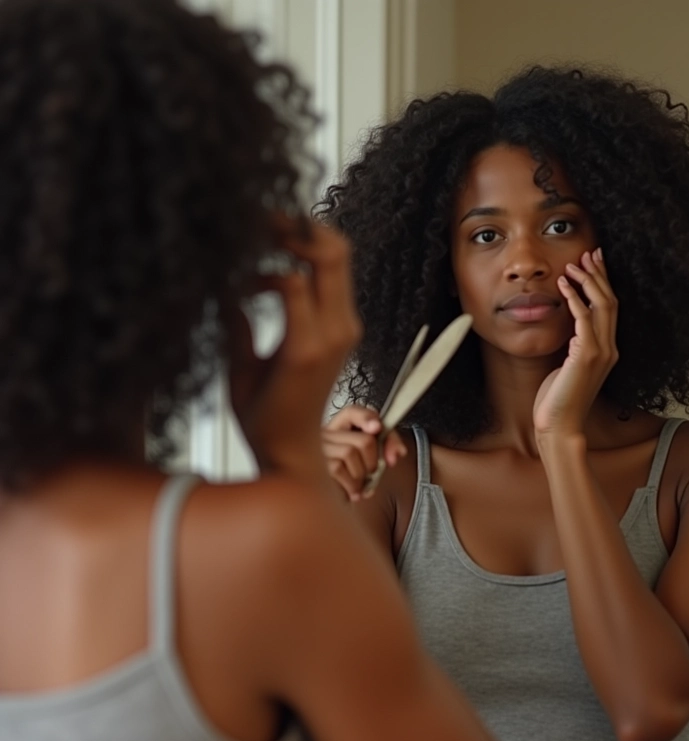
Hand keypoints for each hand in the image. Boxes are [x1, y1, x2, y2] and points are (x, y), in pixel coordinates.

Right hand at [228, 218, 360, 479]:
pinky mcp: (345, 329)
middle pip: (333, 254)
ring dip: (306, 240)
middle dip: (297, 228)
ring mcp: (345, 330)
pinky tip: (274, 270)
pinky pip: (335, 279)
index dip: (262, 260)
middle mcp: (335, 334)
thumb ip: (233, 325)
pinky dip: (308, 263)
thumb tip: (222, 282)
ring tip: (268, 237)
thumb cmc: (264, 420)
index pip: (293, 277)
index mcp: (305, 347)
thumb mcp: (240, 373)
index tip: (237, 262)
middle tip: (262, 222)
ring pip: (340, 259)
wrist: (296, 448)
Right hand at [322, 405, 407, 501]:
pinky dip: (351, 485)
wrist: (326, 505)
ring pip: (351, 452)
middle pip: (363, 439)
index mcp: (340, 429)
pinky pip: (339, 469)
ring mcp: (319, 449)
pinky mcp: (314, 466)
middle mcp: (327, 435)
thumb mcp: (369, 462)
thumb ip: (385, 449)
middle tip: (369, 474)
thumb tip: (398, 452)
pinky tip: (351, 492)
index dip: (367, 417)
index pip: (353, 412)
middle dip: (373, 461)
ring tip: (357, 485)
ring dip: (361, 476)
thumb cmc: (350, 481)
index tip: (377, 428)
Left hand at [533, 248, 618, 437]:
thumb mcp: (567, 367)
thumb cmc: (558, 400)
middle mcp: (609, 349)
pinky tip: (562, 285)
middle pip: (610, 301)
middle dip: (599, 275)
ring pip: (602, 306)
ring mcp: (601, 352)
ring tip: (573, 265)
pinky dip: (574, 299)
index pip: (610, 308)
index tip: (593, 264)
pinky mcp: (586, 356)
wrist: (559, 425)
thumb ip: (572, 348)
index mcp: (607, 350)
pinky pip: (584, 320)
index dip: (603, 283)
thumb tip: (569, 331)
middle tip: (587, 254)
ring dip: (587, 282)